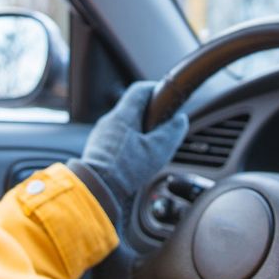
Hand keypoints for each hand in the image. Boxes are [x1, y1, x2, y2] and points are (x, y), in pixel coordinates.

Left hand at [74, 82, 187, 228]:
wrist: (98, 189)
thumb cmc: (126, 169)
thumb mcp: (158, 150)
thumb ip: (172, 132)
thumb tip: (180, 120)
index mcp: (123, 115)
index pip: (140, 90)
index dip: (155, 89)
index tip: (167, 96)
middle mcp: (109, 121)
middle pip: (132, 108)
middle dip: (149, 114)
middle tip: (163, 124)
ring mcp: (101, 135)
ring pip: (123, 125)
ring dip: (138, 131)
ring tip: (150, 145)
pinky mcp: (97, 150)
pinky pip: (115, 139)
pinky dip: (128, 143)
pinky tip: (135, 158)